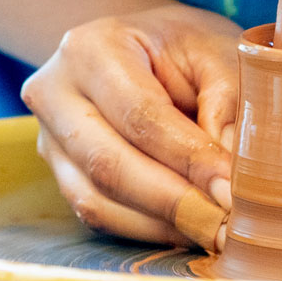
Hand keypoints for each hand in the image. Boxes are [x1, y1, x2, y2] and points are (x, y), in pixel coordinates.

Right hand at [21, 5, 240, 249]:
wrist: (144, 50)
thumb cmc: (186, 50)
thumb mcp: (217, 54)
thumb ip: (229, 104)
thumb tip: (232, 177)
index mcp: (91, 49)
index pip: (140, 115)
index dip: (187, 157)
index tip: (232, 188)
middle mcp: (54, 93)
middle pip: (107, 163)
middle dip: (174, 201)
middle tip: (226, 224)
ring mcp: (49, 138)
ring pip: (97, 200)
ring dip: (161, 223)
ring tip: (216, 230)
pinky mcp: (60, 174)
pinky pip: (99, 215)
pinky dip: (148, 230)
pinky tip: (191, 230)